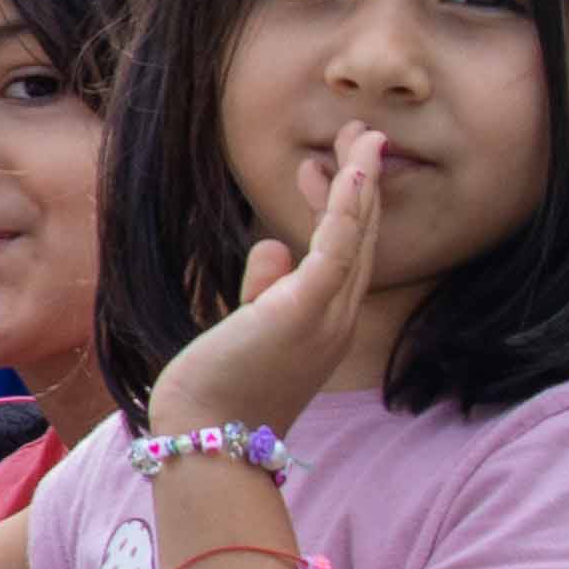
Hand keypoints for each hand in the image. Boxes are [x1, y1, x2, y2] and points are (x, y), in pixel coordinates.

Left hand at [142, 123, 391, 437]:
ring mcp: (327, 316)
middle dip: (359, 184)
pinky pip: (338, 250)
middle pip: (359, 239)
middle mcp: (337, 319)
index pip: (343, 255)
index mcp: (324, 323)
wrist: (206, 434)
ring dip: (361, 182)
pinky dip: (348, 208)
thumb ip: (262, 289)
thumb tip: (271, 244)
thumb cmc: (220, 388)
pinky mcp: (305, 311)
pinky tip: (351, 170)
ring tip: (362, 134)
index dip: (340, 207)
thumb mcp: (246, 330)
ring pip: (356, 237)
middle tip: (356, 135)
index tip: (320, 168)